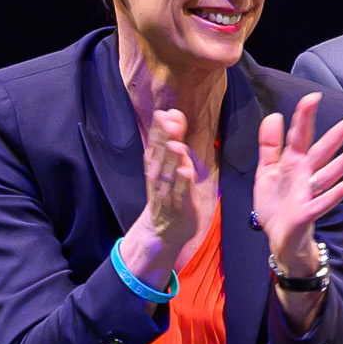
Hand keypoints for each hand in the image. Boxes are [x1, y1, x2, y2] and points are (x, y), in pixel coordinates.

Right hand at [124, 99, 209, 286]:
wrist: (163, 230)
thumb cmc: (169, 191)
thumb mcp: (169, 162)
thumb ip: (171, 139)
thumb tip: (172, 113)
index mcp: (156, 165)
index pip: (156, 143)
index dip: (159, 129)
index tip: (164, 113)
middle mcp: (158, 177)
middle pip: (160, 155)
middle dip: (164, 138)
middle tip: (168, 120)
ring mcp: (168, 192)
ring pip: (168, 174)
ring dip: (172, 159)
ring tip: (176, 144)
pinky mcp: (180, 207)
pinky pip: (180, 194)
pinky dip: (182, 183)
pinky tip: (186, 171)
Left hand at [251, 93, 342, 270]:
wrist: (280, 237)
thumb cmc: (276, 204)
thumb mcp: (266, 171)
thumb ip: (269, 145)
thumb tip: (274, 116)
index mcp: (292, 163)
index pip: (299, 136)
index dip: (304, 117)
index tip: (313, 96)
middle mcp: (304, 175)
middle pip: (322, 152)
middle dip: (337, 136)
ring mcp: (307, 193)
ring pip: (328, 174)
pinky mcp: (307, 213)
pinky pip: (322, 202)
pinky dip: (334, 194)